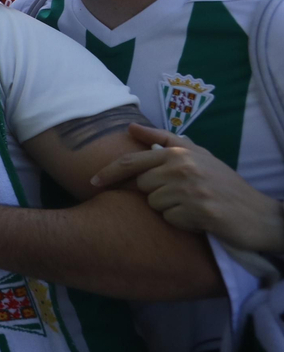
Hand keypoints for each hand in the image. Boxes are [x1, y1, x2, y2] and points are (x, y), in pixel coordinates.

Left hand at [91, 123, 283, 252]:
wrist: (259, 215)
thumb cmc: (224, 184)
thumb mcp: (199, 156)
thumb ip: (165, 141)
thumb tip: (130, 128)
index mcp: (181, 151)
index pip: (133, 161)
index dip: (109, 172)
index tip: (92, 181)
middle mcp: (184, 166)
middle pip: (142, 186)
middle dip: (157, 194)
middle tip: (184, 196)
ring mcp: (192, 187)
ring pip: (154, 204)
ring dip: (171, 209)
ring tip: (194, 206)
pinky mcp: (200, 210)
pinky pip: (170, 219)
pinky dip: (182, 223)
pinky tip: (200, 219)